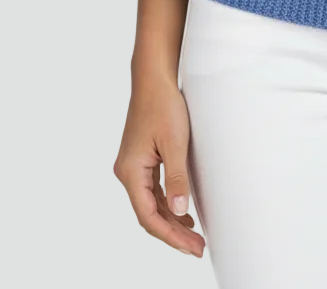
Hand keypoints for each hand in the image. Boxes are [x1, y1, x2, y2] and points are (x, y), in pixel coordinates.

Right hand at [113, 74, 204, 257]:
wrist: (154, 79)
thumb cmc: (164, 105)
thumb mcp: (175, 143)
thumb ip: (176, 179)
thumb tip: (179, 212)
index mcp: (130, 171)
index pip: (148, 216)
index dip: (170, 235)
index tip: (192, 247)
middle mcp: (127, 172)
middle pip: (149, 213)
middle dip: (173, 233)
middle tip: (198, 248)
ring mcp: (133, 166)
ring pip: (150, 204)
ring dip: (171, 220)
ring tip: (193, 237)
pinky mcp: (141, 159)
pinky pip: (152, 191)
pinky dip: (167, 204)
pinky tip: (182, 212)